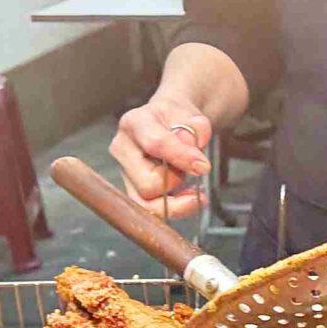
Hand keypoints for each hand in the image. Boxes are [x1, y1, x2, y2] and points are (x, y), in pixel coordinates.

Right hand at [110, 96, 213, 219]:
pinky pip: (151, 210)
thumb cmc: (178, 118)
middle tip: (191, 167)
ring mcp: (124, 171)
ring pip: (147, 202)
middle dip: (176, 179)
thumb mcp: (193, 117)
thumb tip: (194, 159)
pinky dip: (174, 208)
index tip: (204, 167)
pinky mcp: (131, 189)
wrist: (169, 121)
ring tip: (193, 188)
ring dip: (175, 199)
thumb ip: (196, 133)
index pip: (155, 144)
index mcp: (135, 122)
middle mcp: (122, 148)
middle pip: (148, 182)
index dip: (181, 158)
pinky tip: (189, 197)